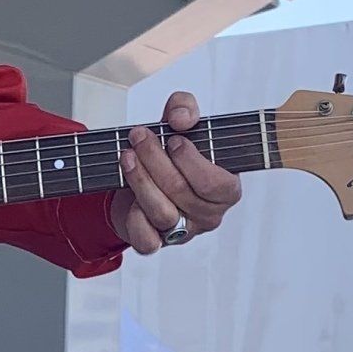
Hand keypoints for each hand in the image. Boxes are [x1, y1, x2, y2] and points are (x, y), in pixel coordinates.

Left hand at [107, 90, 242, 254]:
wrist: (141, 181)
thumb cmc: (170, 154)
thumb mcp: (179, 124)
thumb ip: (185, 108)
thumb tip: (181, 118)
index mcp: (226, 188)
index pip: (217, 183)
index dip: (191, 160)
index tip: (173, 138)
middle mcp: (209, 214)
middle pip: (182, 192)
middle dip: (155, 159)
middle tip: (139, 136)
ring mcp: (183, 232)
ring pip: (162, 212)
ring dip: (140, 180)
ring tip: (127, 156)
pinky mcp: (157, 243)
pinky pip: (147, 241)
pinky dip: (134, 218)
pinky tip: (127, 194)